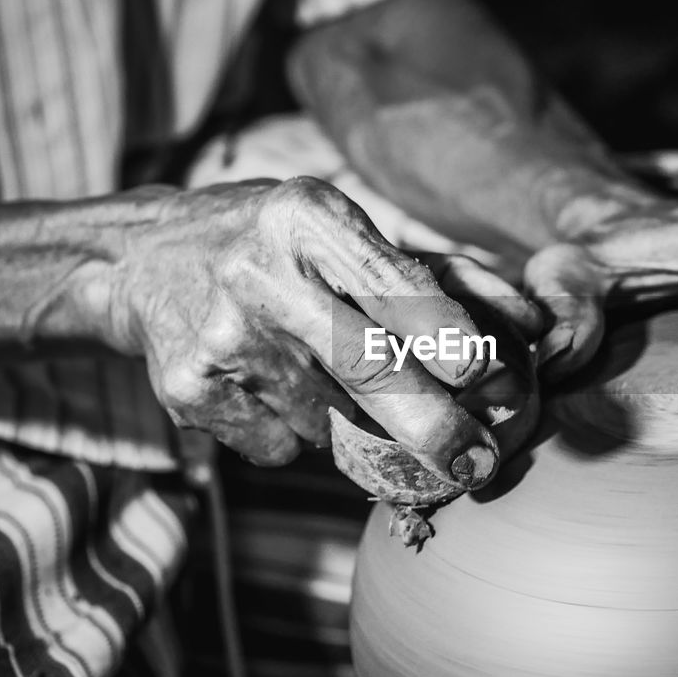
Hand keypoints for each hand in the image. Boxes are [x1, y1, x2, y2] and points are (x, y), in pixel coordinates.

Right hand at [96, 178, 541, 480]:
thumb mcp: (345, 231)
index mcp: (307, 215)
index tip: (487, 375)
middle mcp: (260, 271)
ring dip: (353, 421)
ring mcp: (220, 337)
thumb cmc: (275, 243)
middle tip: (479, 461)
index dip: (448, 335)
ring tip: (316, 371)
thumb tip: (536, 325)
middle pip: (368, 370)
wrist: (141, 261)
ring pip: (330, 419)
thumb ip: (442, 275)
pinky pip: (281, 445)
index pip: (393, 284)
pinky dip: (296, 433)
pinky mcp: (187, 392)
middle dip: (434, 426)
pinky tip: (267, 384)